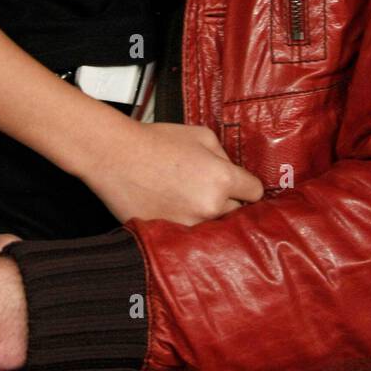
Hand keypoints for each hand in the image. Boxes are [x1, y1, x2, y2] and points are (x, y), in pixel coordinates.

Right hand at [84, 120, 263, 225]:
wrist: (115, 156)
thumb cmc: (156, 141)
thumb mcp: (201, 134)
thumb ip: (224, 155)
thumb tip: (231, 170)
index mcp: (222, 178)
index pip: (255, 192)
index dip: (248, 186)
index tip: (241, 185)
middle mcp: (210, 207)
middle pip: (237, 213)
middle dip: (228, 202)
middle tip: (209, 189)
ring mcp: (190, 225)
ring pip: (213, 226)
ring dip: (207, 216)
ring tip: (188, 199)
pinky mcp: (170, 236)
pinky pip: (190, 235)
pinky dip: (186, 224)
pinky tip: (173, 207)